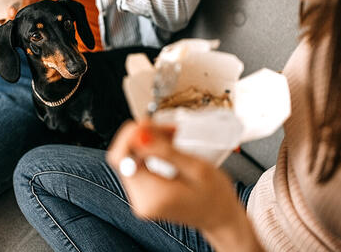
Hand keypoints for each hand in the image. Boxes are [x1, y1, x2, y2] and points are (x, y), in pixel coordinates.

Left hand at [107, 120, 262, 250]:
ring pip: (130, 158)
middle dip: (142, 136)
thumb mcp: (197, 168)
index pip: (121, 158)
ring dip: (147, 143)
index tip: (148, 123)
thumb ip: (165, 151)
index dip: (130, 135)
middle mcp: (141, 200)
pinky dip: (149, 152)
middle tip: (167, 128)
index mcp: (153, 196)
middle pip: (124, 156)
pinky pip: (137, 166)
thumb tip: (141, 135)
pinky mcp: (142, 194)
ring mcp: (140, 199)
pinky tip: (167, 148)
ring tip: (171, 137)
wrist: (220, 217)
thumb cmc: (215, 196)